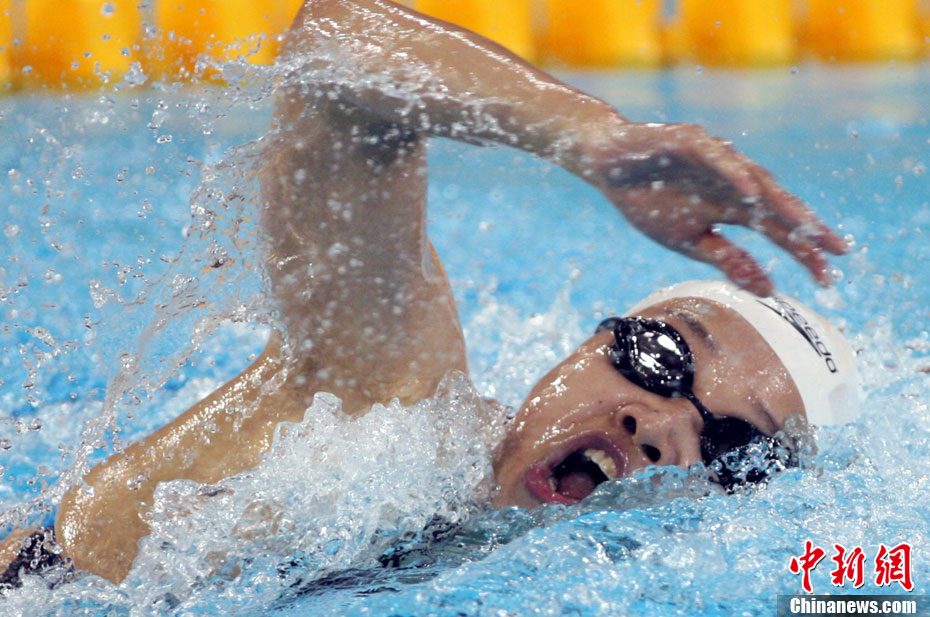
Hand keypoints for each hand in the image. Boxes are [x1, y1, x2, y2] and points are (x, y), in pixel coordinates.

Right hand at [589, 122, 847, 295]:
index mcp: (733, 208)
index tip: (827, 281)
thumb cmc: (648, 200)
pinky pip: (716, 157)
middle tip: (838, 250)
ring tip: (804, 224)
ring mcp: (716, 160)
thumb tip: (769, 290)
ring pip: (755, 179)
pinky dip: (732, 171)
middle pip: (777, 206)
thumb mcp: (689, 241)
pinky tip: (748, 189)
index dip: (802, 253)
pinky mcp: (690, 142)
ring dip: (779, 201)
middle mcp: (733, 183)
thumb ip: (728, 260)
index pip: (777, 231)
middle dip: (806, 227)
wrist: (608, 166)